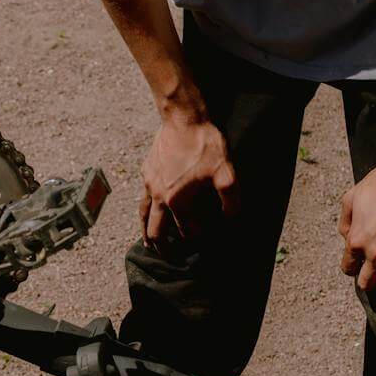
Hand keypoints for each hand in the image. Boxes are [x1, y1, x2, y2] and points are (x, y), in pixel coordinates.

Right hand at [140, 110, 238, 246]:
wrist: (183, 119)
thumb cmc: (206, 145)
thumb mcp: (227, 174)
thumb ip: (231, 201)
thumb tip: (232, 220)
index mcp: (177, 202)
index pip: (186, 231)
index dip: (195, 239)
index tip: (202, 242)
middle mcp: (159, 197)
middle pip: (156, 230)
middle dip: (162, 246)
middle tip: (167, 256)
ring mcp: (150, 184)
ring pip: (143, 216)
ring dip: (145, 232)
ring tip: (148, 244)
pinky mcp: (146, 171)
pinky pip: (142, 196)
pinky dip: (145, 210)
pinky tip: (148, 210)